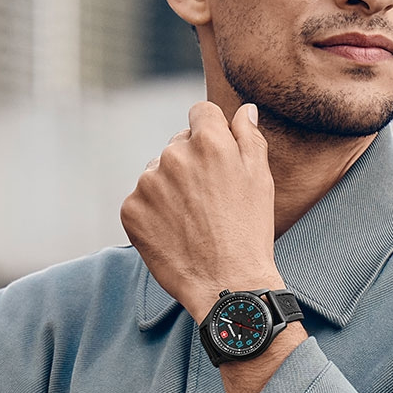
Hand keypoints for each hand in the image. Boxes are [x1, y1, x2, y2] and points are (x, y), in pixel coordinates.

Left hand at [120, 101, 277, 322]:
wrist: (226, 283)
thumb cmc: (249, 231)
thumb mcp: (260, 179)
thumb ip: (249, 137)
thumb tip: (243, 110)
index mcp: (208, 142)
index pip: (201, 113)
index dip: (210, 132)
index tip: (215, 157)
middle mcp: (173, 156)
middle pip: (178, 144)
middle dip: (190, 163)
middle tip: (208, 199)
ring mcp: (148, 183)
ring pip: (157, 172)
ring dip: (169, 187)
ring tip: (192, 219)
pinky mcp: (131, 209)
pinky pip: (141, 200)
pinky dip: (153, 212)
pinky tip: (174, 232)